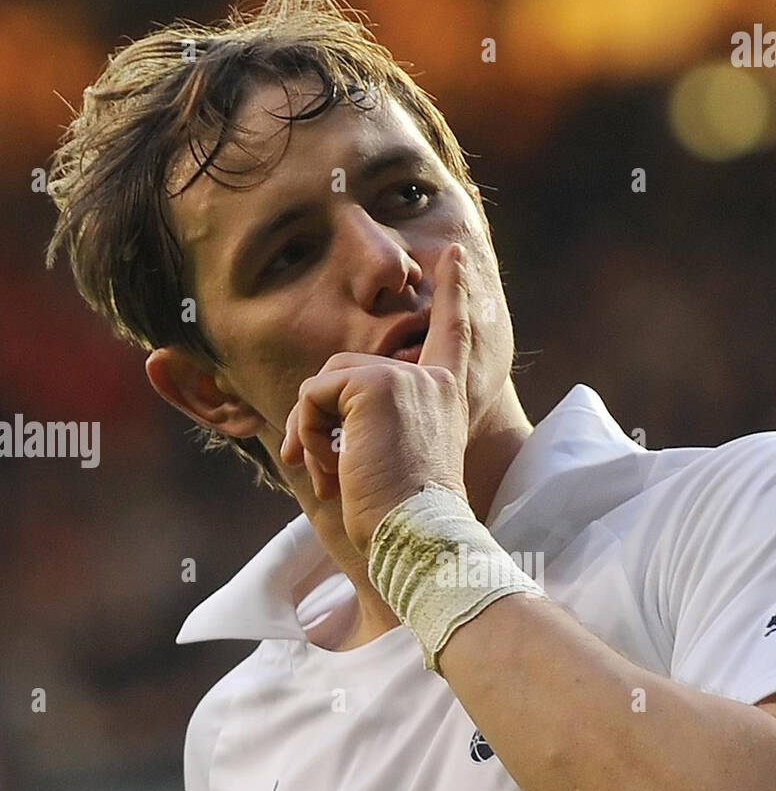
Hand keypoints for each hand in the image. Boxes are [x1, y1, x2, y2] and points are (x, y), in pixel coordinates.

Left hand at [280, 242, 471, 556]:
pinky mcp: (371, 383)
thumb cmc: (404, 518)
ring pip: (323, 383)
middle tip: (318, 468)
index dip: (453, 293)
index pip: (451, 334)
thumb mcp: (395, 461)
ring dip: (311, 432)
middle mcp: (430, 379)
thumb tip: (311, 409)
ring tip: (330, 475)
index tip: (453, 256)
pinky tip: (330, 469)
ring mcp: (402, 376)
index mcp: (445, 397)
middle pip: (347, 371)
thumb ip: (374, 424)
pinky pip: (313, 395)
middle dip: (317, 419)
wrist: (416, 535)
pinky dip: (308, 435)